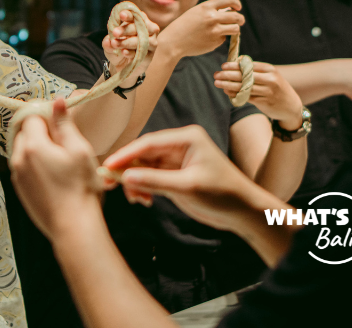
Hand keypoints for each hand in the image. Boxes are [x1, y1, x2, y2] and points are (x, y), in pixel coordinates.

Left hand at [9, 98, 104, 240]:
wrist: (74, 227)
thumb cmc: (80, 188)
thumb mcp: (79, 150)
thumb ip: (64, 124)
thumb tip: (56, 102)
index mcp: (32, 145)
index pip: (31, 115)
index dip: (45, 112)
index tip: (59, 118)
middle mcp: (18, 158)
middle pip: (24, 131)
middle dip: (40, 129)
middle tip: (63, 139)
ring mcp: (17, 175)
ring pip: (23, 149)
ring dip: (37, 146)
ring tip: (61, 158)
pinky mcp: (20, 189)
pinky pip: (24, 166)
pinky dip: (35, 163)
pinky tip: (54, 173)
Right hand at [101, 125, 257, 232]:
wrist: (243, 212)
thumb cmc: (223, 194)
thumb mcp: (187, 188)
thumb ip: (154, 181)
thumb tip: (125, 177)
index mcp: (186, 138)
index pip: (148, 143)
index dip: (125, 154)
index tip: (108, 166)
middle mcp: (179, 146)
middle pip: (142, 154)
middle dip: (127, 170)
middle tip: (108, 184)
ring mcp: (175, 161)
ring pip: (143, 167)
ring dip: (135, 182)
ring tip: (137, 199)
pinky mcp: (174, 175)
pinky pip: (150, 178)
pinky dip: (143, 188)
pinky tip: (144, 200)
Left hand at [107, 8, 159, 71]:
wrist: (121, 64)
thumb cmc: (117, 48)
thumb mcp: (109, 44)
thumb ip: (108, 41)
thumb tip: (108, 41)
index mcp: (138, 21)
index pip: (135, 15)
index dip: (129, 14)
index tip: (121, 15)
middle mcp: (148, 29)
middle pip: (140, 26)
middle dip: (126, 29)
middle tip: (115, 32)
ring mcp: (151, 42)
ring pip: (142, 40)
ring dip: (128, 41)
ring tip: (115, 43)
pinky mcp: (150, 55)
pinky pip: (142, 52)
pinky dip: (132, 52)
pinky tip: (123, 52)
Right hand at [158, 0, 244, 60]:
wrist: (172, 42)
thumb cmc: (183, 26)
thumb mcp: (195, 12)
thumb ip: (211, 10)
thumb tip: (230, 11)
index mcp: (206, 7)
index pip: (229, 1)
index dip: (236, 3)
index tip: (238, 7)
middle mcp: (212, 18)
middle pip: (236, 17)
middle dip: (240, 19)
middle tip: (240, 21)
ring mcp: (214, 31)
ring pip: (235, 29)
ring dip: (234, 29)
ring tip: (228, 31)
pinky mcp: (215, 42)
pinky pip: (223, 39)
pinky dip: (219, 39)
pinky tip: (208, 39)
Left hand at [215, 61, 303, 127]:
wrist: (291, 106)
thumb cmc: (276, 88)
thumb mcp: (271, 75)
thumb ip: (256, 70)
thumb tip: (238, 60)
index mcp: (270, 70)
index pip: (249, 66)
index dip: (234, 66)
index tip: (223, 66)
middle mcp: (270, 80)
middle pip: (244, 76)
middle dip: (228, 75)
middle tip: (216, 74)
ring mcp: (268, 92)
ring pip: (243, 87)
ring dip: (228, 85)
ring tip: (217, 83)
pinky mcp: (264, 102)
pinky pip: (246, 97)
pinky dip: (235, 94)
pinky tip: (227, 92)